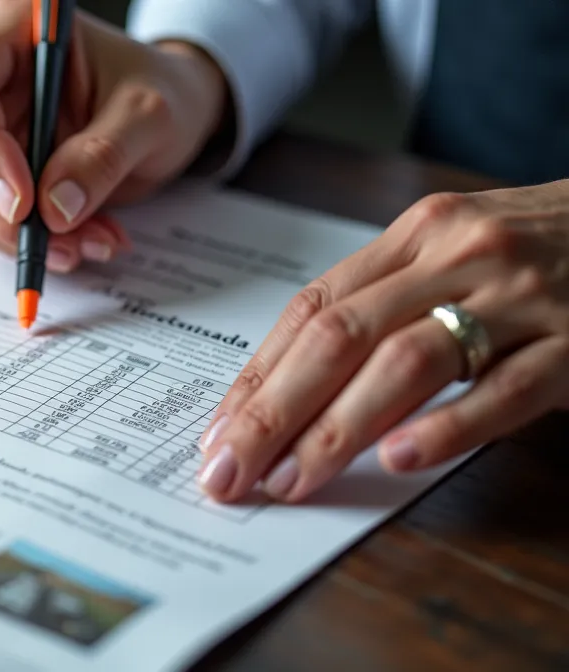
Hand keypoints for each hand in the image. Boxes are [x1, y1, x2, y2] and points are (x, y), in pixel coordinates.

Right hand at [0, 0, 227, 271]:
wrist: (174, 113)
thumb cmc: (162, 92)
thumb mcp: (149, 116)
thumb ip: (103, 155)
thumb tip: (54, 207)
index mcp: (16, 31)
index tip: (24, 201)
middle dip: (0, 211)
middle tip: (57, 243)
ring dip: (17, 235)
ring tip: (86, 243)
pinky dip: (26, 241)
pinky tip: (78, 241)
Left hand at [197, 179, 568, 502]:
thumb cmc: (542, 248)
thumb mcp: (456, 254)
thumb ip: (384, 303)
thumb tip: (289, 384)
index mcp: (417, 236)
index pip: (314, 309)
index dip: (258, 375)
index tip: (217, 432)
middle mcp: (460, 256)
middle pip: (341, 337)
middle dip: (272, 411)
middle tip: (228, 472)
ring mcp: (523, 297)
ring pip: (409, 361)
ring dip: (337, 428)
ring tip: (290, 480)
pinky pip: (509, 387)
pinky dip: (450, 424)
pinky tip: (400, 458)